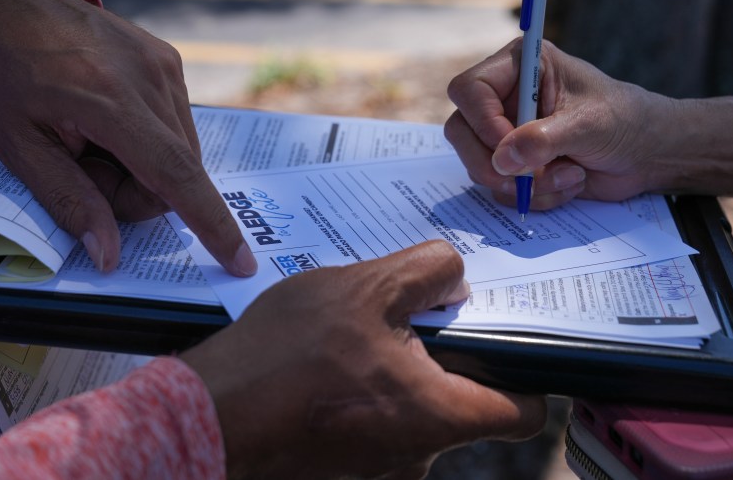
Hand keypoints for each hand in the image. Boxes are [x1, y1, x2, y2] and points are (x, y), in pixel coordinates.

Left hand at [0, 0, 254, 275]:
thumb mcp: (15, 144)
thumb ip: (68, 200)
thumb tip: (110, 256)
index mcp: (111, 98)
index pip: (176, 174)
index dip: (211, 224)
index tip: (241, 262)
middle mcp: (152, 76)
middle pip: (177, 172)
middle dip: (135, 192)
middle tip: (80, 170)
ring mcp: (164, 62)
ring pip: (180, 150)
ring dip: (141, 166)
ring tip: (87, 140)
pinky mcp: (166, 57)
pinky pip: (174, 122)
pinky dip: (146, 139)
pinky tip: (103, 119)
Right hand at [181, 240, 545, 479]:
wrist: (206, 414)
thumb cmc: (287, 355)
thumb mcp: (363, 287)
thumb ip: (426, 272)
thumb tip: (454, 275)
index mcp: (439, 416)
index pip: (525, 412)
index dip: (526, 372)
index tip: (503, 335)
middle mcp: (418, 456)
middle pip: (462, 403)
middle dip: (441, 356)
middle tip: (411, 313)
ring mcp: (378, 469)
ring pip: (413, 411)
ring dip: (396, 371)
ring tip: (356, 332)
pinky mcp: (342, 468)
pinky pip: (374, 423)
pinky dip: (363, 391)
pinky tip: (327, 359)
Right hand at [444, 38, 669, 210]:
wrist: (647, 153)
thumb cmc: (623, 121)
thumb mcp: (587, 125)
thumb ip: (543, 139)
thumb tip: (502, 160)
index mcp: (520, 66)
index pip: (470, 89)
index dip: (482, 122)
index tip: (510, 149)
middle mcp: (505, 97)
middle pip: (461, 130)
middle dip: (492, 163)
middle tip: (525, 180)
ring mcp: (506, 132)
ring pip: (479, 165)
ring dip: (524, 183)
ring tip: (569, 176)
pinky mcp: (515, 164)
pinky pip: (500, 188)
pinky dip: (533, 196)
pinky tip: (567, 184)